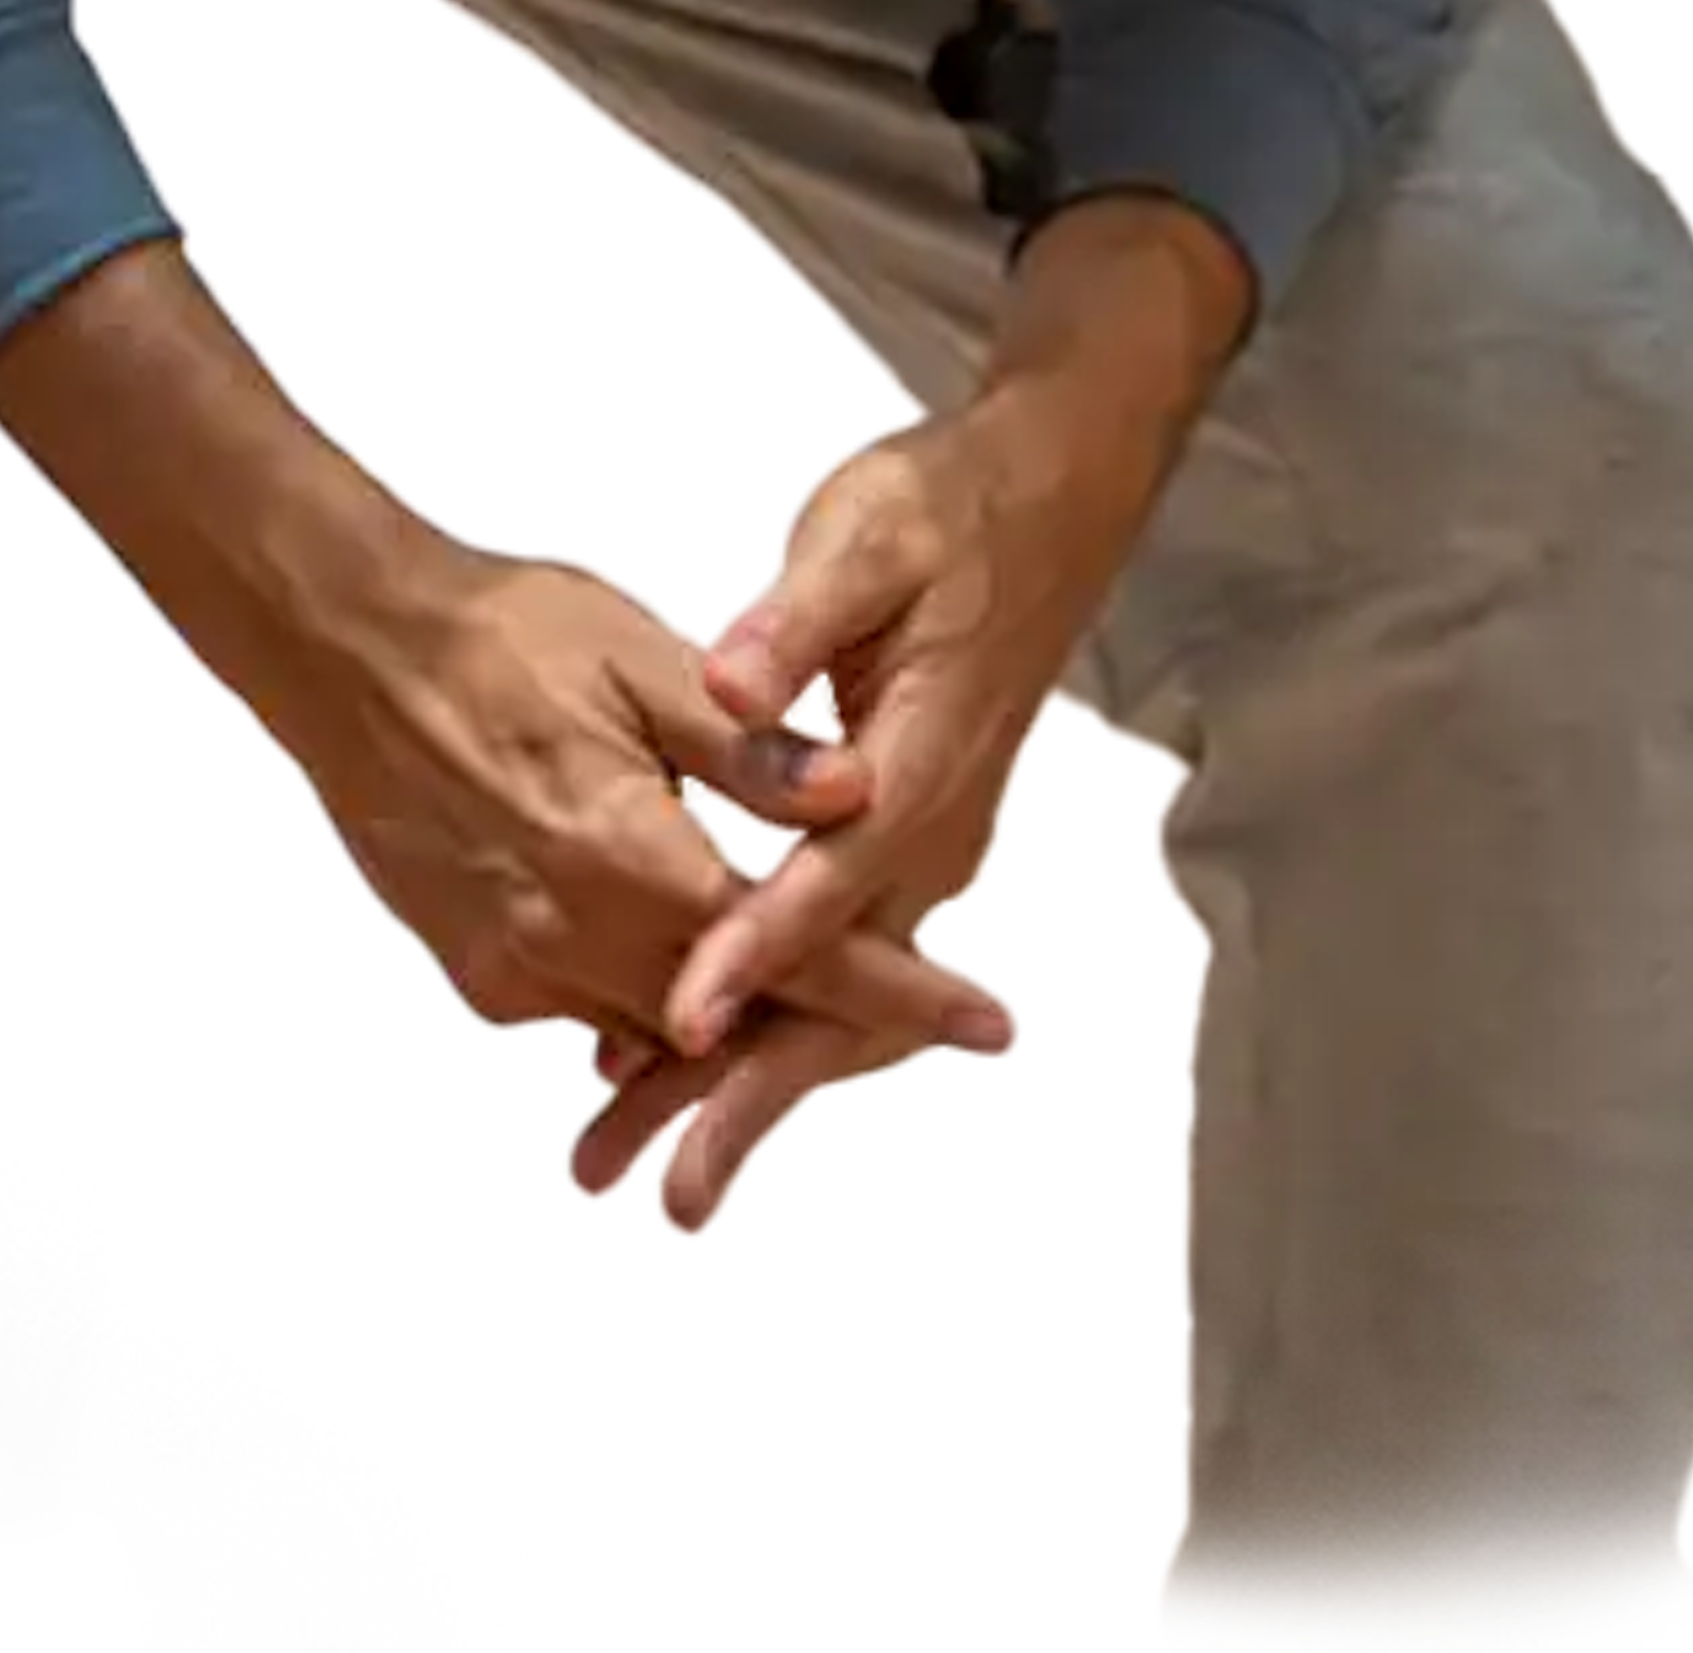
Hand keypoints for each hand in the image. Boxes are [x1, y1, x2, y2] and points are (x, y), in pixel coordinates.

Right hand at [260, 535, 1038, 1088]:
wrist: (344, 645)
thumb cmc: (495, 633)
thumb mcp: (639, 659)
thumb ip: (749, 746)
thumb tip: (856, 795)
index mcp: (636, 859)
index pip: (803, 952)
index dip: (906, 991)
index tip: (989, 1021)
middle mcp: (576, 938)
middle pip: (740, 1019)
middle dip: (833, 1025)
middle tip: (925, 1018)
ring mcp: (516, 965)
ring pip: (659, 1026)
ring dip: (736, 1021)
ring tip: (800, 995)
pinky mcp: (473, 967)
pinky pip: (583, 1007)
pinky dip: (642, 995)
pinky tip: (666, 952)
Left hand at [562, 401, 1149, 1235]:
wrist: (1041, 509)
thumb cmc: (944, 517)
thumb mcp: (862, 537)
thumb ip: (793, 618)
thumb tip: (736, 681)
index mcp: (918, 765)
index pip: (829, 882)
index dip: (756, 955)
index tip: (681, 1024)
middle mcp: (929, 836)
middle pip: (837, 995)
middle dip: (745, 1094)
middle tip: (661, 1183)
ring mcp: (921, 854)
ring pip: (835, 1004)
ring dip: (748, 1086)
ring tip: (651, 1164)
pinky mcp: (901, 852)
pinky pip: (836, 971)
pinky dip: (771, 1030)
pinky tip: (689, 1062)